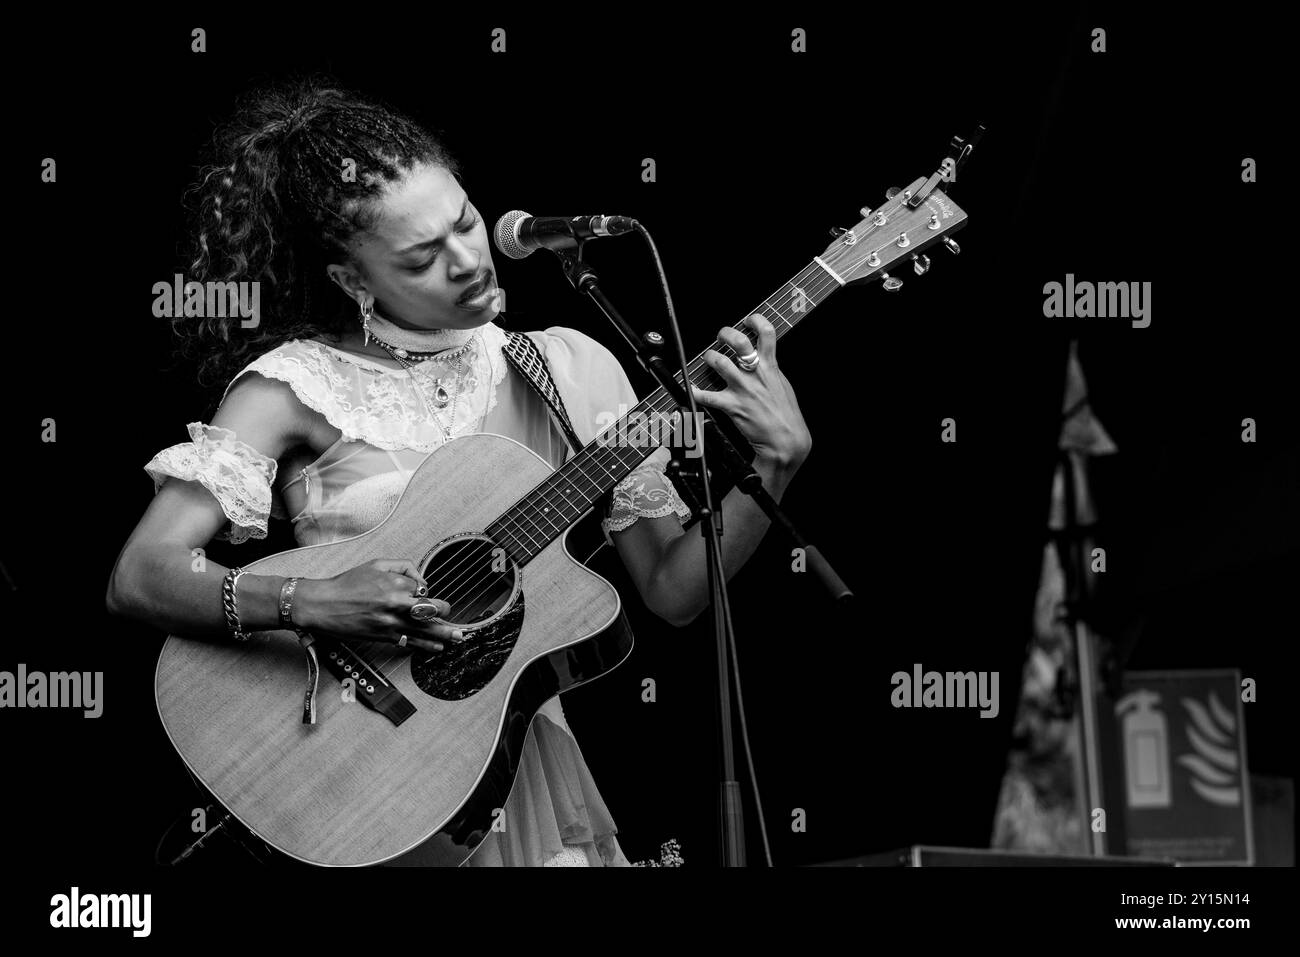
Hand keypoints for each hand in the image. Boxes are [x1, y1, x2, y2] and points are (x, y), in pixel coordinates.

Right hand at [292, 558, 460, 652]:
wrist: (322, 605)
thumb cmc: (347, 584)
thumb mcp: (375, 564)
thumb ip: (402, 566)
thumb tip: (421, 579)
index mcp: (394, 583)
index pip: (421, 588)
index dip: (421, 590)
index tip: (418, 593)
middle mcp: (395, 604)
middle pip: (431, 609)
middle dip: (444, 611)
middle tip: (451, 614)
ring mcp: (391, 623)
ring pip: (425, 629)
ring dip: (444, 634)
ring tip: (458, 637)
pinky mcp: (384, 636)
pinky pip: (410, 642)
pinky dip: (425, 645)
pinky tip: (437, 647)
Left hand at [690, 314, 811, 468]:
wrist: (785, 439)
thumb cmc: (785, 413)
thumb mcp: (783, 383)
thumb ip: (770, 367)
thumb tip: (760, 355)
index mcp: (771, 366)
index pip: (766, 332)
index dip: (756, 320)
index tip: (748, 320)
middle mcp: (756, 374)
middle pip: (738, 342)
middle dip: (725, 334)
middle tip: (721, 337)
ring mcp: (743, 389)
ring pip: (719, 362)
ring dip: (709, 357)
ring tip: (709, 358)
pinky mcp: (733, 405)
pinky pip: (707, 396)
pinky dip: (696, 391)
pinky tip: (692, 388)